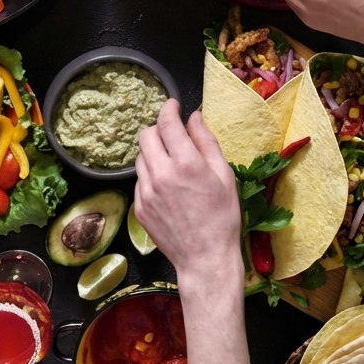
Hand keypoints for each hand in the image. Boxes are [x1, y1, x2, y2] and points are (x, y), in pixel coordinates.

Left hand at [135, 100, 242, 288]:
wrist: (205, 258)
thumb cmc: (222, 217)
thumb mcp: (223, 175)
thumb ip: (207, 141)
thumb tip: (195, 117)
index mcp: (186, 164)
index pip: (167, 123)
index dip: (169, 108)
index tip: (173, 105)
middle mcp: (161, 175)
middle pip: (146, 135)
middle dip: (158, 129)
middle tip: (173, 134)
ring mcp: (146, 192)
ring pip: (140, 157)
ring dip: (153, 152)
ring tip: (172, 163)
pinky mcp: (139, 207)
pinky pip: (140, 179)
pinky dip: (151, 174)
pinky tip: (168, 186)